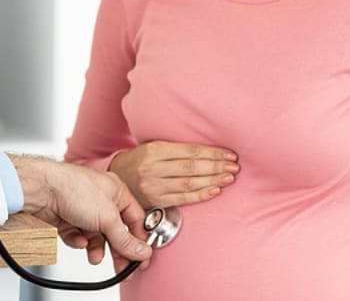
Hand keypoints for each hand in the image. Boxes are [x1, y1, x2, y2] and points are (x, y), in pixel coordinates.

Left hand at [9, 155, 151, 272]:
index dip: (140, 240)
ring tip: (95, 257)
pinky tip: (78, 241)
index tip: (141, 258)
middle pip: (116, 231)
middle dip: (118, 250)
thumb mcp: (107, 218)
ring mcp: (84, 209)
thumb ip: (125, 239)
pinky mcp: (68, 218)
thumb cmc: (73, 188)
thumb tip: (142, 251)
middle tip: (122, 267)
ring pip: (97, 237)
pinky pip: (78, 236)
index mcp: (117, 192)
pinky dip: (79, 241)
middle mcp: (101, 200)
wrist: (41, 189)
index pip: (135, 220)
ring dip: (97, 249)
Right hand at [109, 141, 238, 208]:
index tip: (229, 154)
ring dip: (213, 181)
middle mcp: (153, 168)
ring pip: (189, 184)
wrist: (116, 177)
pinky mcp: (155, 201)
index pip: (189, 151)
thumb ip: (176, 149)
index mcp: (154, 150)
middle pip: (191, 167)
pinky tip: (214, 191)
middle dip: (216, 167)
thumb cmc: (140, 160)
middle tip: (234, 166)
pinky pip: (182, 199)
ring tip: (229, 178)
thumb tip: (209, 151)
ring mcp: (153, 186)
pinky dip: (200, 195)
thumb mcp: (153, 147)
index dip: (212, 153)